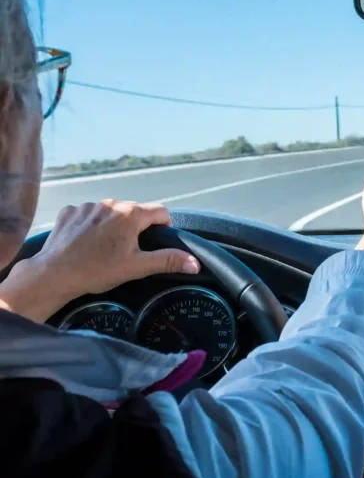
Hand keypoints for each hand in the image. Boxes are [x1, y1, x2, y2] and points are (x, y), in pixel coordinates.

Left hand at [0, 201, 198, 321]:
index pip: (161, 211)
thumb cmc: (98, 270)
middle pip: (135, 211)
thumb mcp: (137, 267)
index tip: (155, 243)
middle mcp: (111, 203)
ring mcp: (88, 205)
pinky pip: (89, 213)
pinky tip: (86, 241)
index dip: (164, 227)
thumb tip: (195, 263)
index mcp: (130, 214)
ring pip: (111, 211)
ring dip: (114, 224)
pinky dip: (91, 224)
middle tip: (130, 250)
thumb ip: (168, 260)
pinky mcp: (69, 211)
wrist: (54, 274)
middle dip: (137, 227)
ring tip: (106, 246)